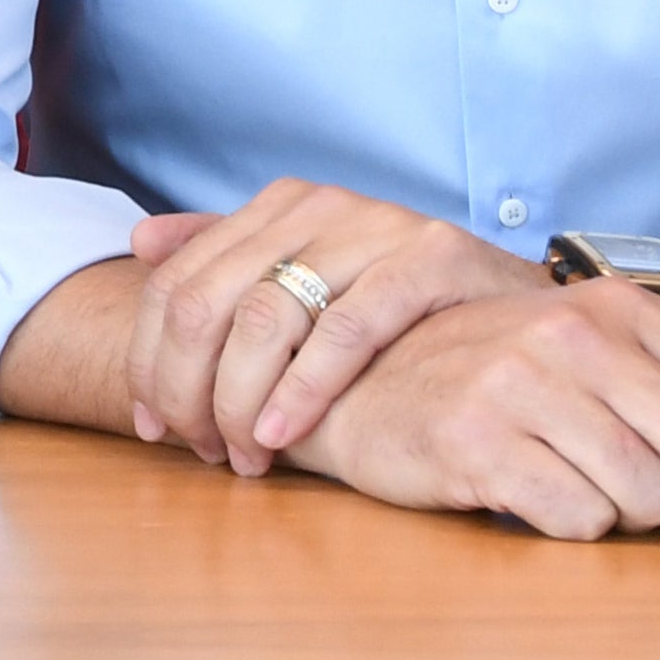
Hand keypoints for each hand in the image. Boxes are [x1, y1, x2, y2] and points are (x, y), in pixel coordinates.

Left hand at [126, 179, 534, 473]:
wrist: (520, 305)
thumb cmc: (407, 308)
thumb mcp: (312, 277)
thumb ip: (227, 258)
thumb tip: (139, 243)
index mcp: (279, 207)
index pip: (178, 283)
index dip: (148, 359)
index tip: (151, 427)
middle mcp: (319, 205)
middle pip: (208, 302)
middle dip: (187, 387)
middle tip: (199, 449)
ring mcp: (374, 226)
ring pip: (266, 315)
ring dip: (240, 398)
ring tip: (244, 454)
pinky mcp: (430, 258)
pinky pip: (345, 329)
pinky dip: (304, 387)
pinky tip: (284, 433)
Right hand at [293, 278, 659, 537]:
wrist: (362, 386)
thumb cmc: (501, 386)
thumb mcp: (618, 375)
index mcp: (622, 309)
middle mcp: (576, 333)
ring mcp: (521, 383)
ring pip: (651, 499)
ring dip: (631, 522)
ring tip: (586, 496)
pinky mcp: (474, 440)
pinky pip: (579, 521)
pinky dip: (570, 528)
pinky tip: (534, 500)